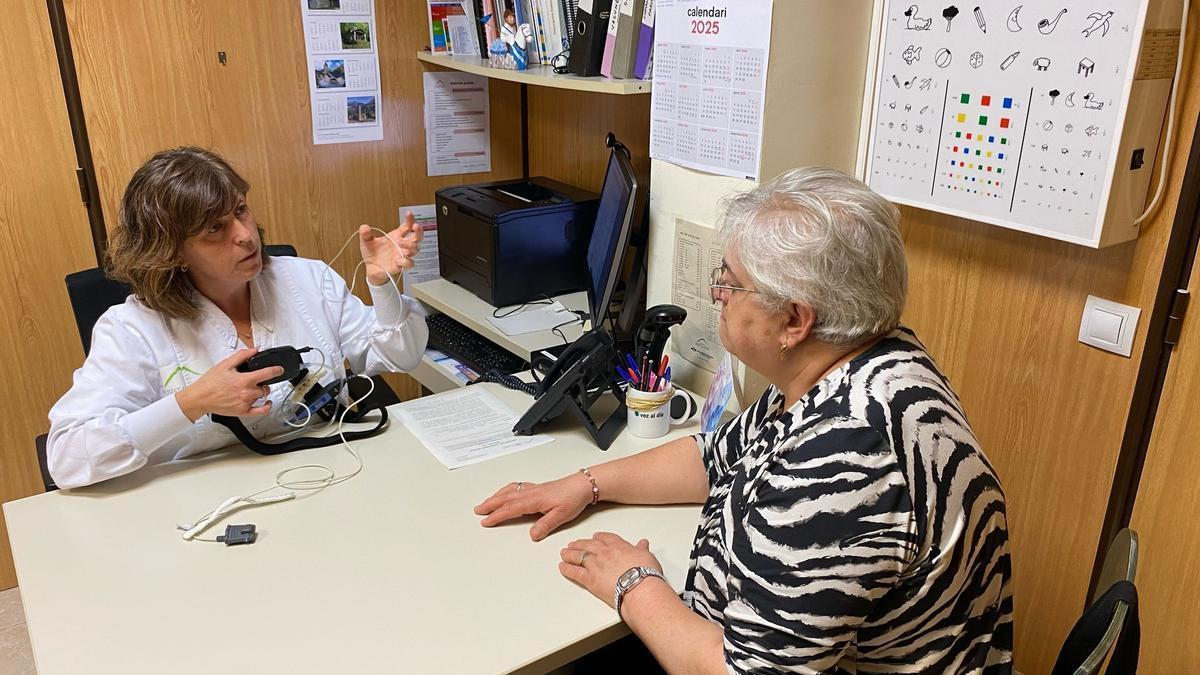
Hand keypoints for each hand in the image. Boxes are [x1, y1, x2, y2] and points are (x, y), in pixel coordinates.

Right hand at [175, 348, 283, 421]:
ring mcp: (246, 403)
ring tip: (251, 388)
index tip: (280, 369)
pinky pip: (260, 411)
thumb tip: (254, 350)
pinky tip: (267, 403)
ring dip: (260, 392)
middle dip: (264, 382)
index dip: (276, 370)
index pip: (267, 374)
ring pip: (262, 396)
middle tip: (256, 379)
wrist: (200, 398)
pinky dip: (266, 407)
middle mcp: (247, 392)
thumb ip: (241, 356)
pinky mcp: (243, 411)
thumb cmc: (209, 383)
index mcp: (244, 380)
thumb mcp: (225, 364)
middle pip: (265, 386)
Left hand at [359, 212, 423, 284]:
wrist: (370, 268)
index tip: (409, 213)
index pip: (407, 226)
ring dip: (411, 245)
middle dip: (419, 231)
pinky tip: (397, 260)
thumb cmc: (372, 254)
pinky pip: (410, 263)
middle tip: (415, 227)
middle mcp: (401, 245)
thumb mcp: (366, 242)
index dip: (410, 219)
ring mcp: (402, 255)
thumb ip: (365, 234)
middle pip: (417, 237)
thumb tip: (364, 227)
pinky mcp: (401, 265)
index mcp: (395, 236)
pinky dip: (406, 261)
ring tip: (400, 244)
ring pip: (416, 249)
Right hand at [474, 473, 593, 540]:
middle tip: (478, 510)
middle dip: (490, 504)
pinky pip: (516, 487)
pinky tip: (505, 493)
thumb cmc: (573, 498)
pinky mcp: (537, 488)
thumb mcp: (561, 515)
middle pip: (505, 498)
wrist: (583, 485)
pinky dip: (506, 490)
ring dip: (496, 496)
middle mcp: (531, 492)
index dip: (497, 515)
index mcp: (534, 500)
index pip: (511, 508)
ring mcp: (533, 489)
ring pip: (509, 491)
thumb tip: (532, 535)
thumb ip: (545, 525)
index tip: (486, 521)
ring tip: (486, 502)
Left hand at [559, 533, 662, 608]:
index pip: (606, 538)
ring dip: (570, 554)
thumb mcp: (647, 557)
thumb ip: (642, 549)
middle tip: (573, 544)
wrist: (639, 587)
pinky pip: (575, 572)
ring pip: (579, 556)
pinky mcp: (589, 579)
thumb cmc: (645, 574)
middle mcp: (604, 553)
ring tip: (564, 553)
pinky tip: (562, 566)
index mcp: (619, 546)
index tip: (594, 537)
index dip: (599, 537)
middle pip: (588, 545)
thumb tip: (643, 543)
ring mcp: (595, 565)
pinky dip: (567, 569)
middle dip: (580, 544)